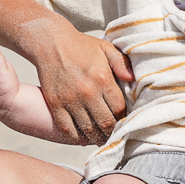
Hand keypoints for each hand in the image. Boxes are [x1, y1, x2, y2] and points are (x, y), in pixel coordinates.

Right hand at [29, 29, 133, 145]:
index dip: (125, 119)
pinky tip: (83, 139)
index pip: (119, 109)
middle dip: (112, 133)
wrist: (50, 42)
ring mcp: (70, 100)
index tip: (127, 124)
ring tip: (103, 141)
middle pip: (105, 122)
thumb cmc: (81, 46)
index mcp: (102, 78)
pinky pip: (67, 128)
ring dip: (97, 138)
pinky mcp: (55, 104)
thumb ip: (122, 63)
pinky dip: (76, 137)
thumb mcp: (106, 48)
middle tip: (117, 138)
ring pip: (87, 128)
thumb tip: (133, 79)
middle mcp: (87, 92)